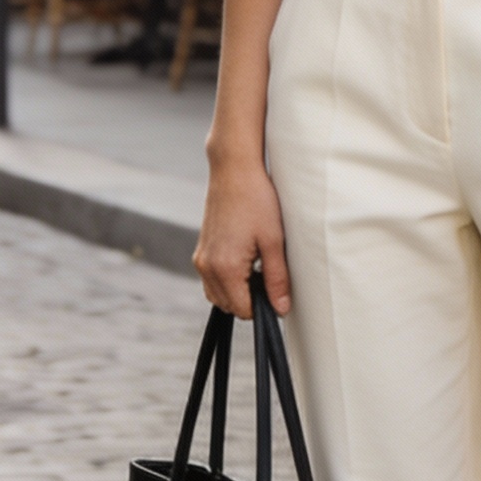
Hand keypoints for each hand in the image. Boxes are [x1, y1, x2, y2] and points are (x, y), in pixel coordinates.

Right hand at [194, 152, 289, 316]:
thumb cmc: (257, 200)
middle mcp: (207, 267)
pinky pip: (212, 279)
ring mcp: (201, 258)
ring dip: (238, 291)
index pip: (243, 310)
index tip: (276, 289)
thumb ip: (277, 279)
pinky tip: (245, 258)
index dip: (263, 306)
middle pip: (229, 306)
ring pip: (218, 295)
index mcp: (224, 268)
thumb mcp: (274, 242)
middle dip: (250, 299)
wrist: (234, 170)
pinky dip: (228, 279)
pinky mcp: (201, 249)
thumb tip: (280, 308)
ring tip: (257, 265)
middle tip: (268, 273)